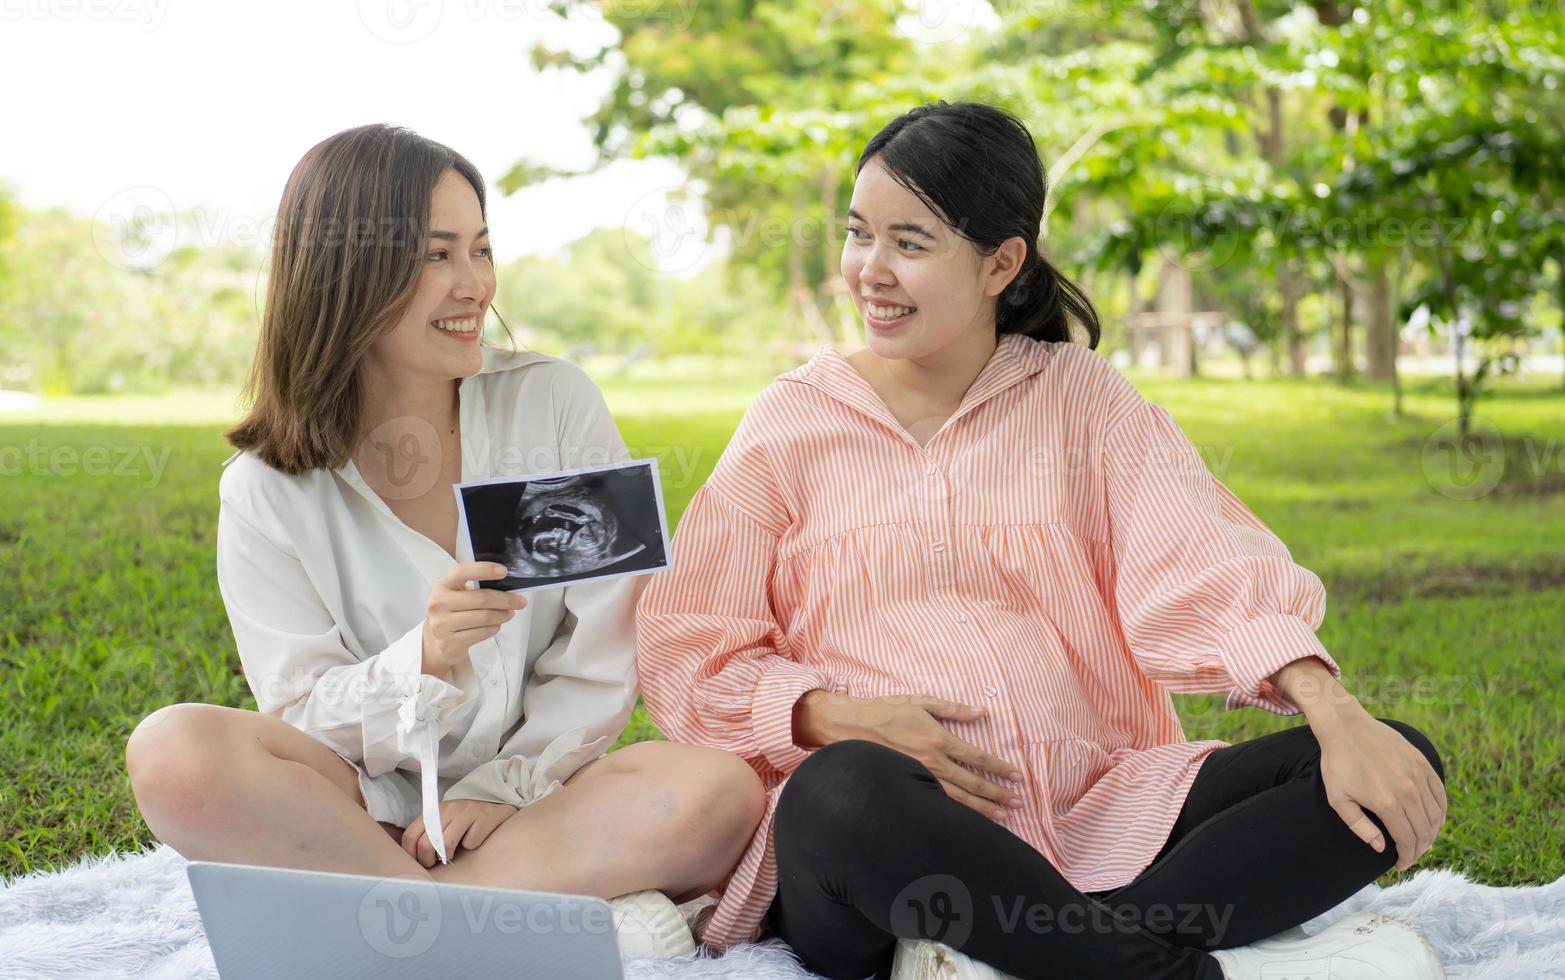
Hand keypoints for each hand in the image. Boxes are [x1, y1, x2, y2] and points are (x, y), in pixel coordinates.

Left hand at [401, 799, 519, 867]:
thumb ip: (428, 834)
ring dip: (448, 855)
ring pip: (446, 844)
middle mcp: (447, 809)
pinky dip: (472, 846)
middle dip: (428, 860)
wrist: (496, 807)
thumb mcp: (443, 823)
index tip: (419, 863)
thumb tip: (414, 858)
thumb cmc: (465, 821)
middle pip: (426, 843)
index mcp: (433, 811)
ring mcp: (466, 812)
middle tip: (435, 863)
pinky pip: (470, 842)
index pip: (410, 835)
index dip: (412, 854)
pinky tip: (475, 840)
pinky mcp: (483, 818)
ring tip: (452, 855)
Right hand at [422, 562, 527, 677]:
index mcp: (441, 585)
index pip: (462, 571)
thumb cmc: (453, 611)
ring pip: (484, 617)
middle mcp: (438, 603)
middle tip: (520, 601)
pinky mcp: (449, 643)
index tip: (504, 571)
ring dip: (502, 615)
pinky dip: (494, 628)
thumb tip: (508, 586)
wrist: (437, 641)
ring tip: (509, 613)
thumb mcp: (457, 594)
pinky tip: (496, 625)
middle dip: (505, 599)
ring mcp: (442, 625)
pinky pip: (481, 633)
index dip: (484, 570)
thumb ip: (476, 586)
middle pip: (481, 598)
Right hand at [798, 691, 1023, 820]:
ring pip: (958, 799)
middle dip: (998, 794)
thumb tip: (982, 711)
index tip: (1015, 776)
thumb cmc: (887, 711)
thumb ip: (954, 709)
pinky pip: (937, 802)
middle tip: (1018, 803)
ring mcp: (920, 777)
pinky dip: (956, 812)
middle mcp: (932, 762)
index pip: (976, 758)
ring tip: (1003, 817)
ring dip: (983, 809)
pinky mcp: (908, 786)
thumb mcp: (922, 701)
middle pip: (973, 783)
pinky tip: (968, 820)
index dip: (999, 768)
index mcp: (938, 739)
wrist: (851, 728)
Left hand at [1317, 712, 1446, 870]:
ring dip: (1432, 832)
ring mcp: (1417, 775)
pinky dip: (1441, 811)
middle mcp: (1408, 791)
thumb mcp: (1339, 799)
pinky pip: (1440, 793)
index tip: (1401, 865)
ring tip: (1421, 841)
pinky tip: (1435, 820)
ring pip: (1435, 815)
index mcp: (1387, 803)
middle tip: (1411, 856)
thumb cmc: (1337, 763)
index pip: (1407, 840)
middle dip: (1420, 849)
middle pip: (1424, 831)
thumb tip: (1382, 848)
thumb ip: (1360, 827)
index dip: (1407, 857)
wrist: (1345, 726)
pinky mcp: (1422, 762)